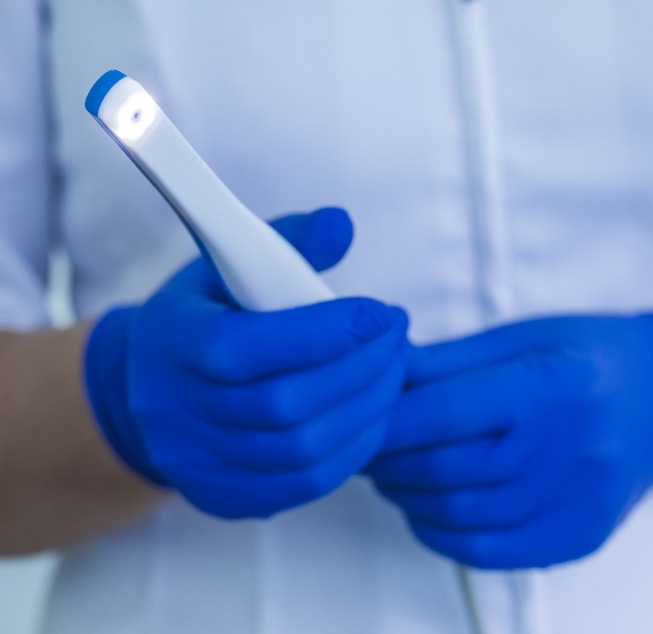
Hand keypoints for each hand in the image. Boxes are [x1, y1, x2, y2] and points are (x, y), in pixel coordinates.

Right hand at [85, 207, 408, 518]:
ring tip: (394, 372)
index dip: (325, 332)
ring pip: (303, 450)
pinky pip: (303, 485)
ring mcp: (198, 463)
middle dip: (361, 369)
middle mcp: (177, 410)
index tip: (380, 312)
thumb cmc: (201, 318)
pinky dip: (352, 451)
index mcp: (174, 341)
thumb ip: (287, 242)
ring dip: (366, 410)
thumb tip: (342, 225)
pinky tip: (372, 415)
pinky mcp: (223, 495)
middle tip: (397, 339)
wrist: (146, 389)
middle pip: (285, 405)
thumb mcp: (227, 266)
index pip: (249, 346)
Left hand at [366, 315, 652, 567]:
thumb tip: (383, 371)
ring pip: (457, 514)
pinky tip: (423, 510)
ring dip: (405, 496)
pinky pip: (488, 552)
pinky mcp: (575, 537)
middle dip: (385, 460)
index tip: (360, 418)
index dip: (387, 421)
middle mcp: (564, 451)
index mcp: (547, 387)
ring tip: (388, 474)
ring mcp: (573, 503)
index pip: (442, 413)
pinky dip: (439, 534)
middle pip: (443, 468)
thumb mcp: (518, 338)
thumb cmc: (586, 357)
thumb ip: (446, 361)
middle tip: (364, 446)